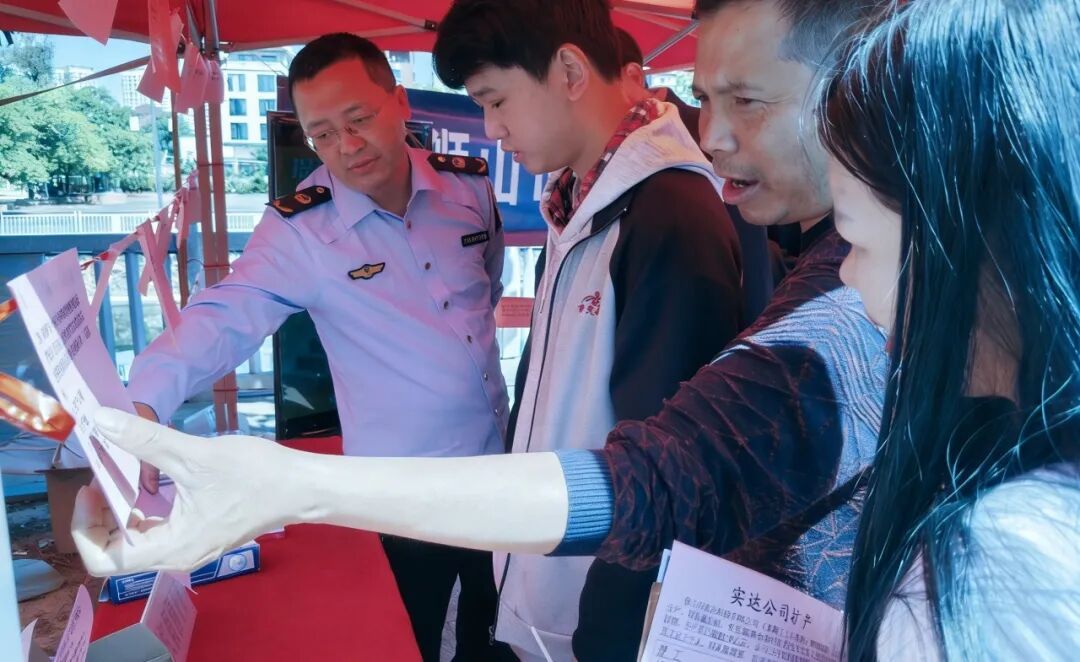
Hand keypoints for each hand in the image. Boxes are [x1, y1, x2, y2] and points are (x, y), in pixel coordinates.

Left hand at [72, 408, 295, 575]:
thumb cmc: (256, 475)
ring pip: (133, 539)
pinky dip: (141, 506)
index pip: (103, 560)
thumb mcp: (196, 454)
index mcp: (172, 548)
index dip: (85, 525)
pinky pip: (155, 528)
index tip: (92, 485)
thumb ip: (145, 439)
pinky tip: (147, 477)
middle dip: (99, 514)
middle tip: (102, 474)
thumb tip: (99, 420)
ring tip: (121, 471)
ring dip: (119, 508)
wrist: (302, 486)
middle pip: (114, 550)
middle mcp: (176, 556)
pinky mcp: (198, 534)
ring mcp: (188, 547)